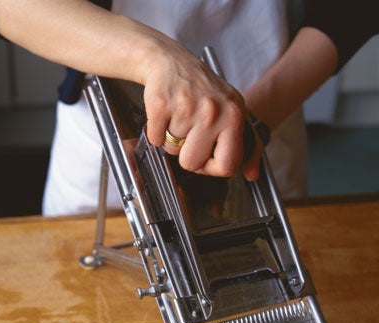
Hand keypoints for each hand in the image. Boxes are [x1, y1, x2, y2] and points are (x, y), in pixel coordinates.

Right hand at [141, 39, 246, 177]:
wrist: (169, 61)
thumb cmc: (202, 92)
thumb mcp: (232, 113)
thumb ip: (248, 146)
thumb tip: (252, 175)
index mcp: (234, 116)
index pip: (227, 165)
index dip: (211, 168)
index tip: (206, 158)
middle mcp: (213, 111)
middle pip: (192, 163)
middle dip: (186, 154)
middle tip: (188, 133)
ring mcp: (186, 107)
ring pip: (172, 151)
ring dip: (171, 139)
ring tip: (177, 117)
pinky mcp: (161, 104)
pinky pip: (155, 139)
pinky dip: (155, 132)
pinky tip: (165, 115)